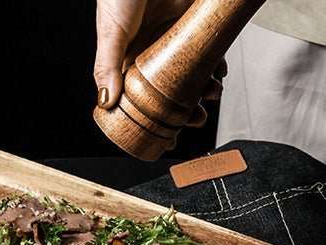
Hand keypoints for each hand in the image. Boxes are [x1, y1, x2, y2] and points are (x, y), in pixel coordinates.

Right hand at [94, 0, 225, 126]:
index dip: (154, 120)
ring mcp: (176, 39)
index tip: (169, 137)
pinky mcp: (195, 25)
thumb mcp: (112, 29)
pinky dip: (217, 65)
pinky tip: (219, 73)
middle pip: (172, 92)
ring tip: (211, 96)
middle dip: (186, 110)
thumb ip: (107, 65)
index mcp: (129, 59)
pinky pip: (209, 52)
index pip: (141, 99)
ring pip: (193, 75)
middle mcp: (154, 52)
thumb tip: (106, 103)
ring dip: (205, 90)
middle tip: (196, 120)